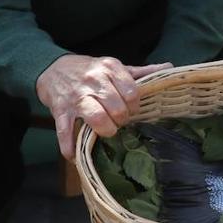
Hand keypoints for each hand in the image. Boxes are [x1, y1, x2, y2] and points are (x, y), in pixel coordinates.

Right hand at [35, 54, 170, 159]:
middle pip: (116, 107)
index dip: (135, 106)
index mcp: (110, 68)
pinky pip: (65, 131)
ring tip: (106, 131)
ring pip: (95, 117)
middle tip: (119, 121)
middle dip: (121, 119)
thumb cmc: (90, 71)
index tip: (132, 110)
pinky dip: (69, 146)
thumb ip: (140, 72)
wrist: (53, 69)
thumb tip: (169, 67)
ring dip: (104, 130)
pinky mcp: (60, 110)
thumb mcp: (114, 67)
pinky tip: (74, 155)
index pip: (132, 92)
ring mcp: (76, 96)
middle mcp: (93, 80)